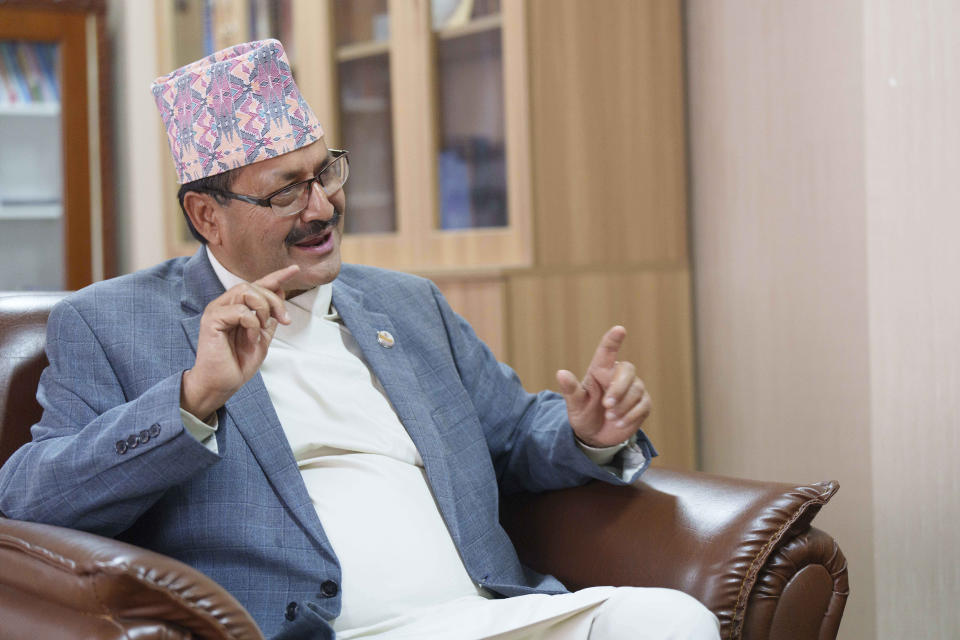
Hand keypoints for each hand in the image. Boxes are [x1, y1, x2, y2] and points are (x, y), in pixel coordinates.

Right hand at [181, 265, 299, 420]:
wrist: (222, 384)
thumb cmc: (238, 363)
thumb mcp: (262, 337)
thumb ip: (269, 316)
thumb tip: (280, 292)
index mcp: (237, 307)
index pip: (257, 285)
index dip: (276, 276)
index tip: (295, 270)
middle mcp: (225, 304)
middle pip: (254, 285)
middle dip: (275, 301)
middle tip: (284, 320)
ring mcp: (216, 310)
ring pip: (245, 291)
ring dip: (262, 309)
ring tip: (262, 329)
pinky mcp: (211, 320)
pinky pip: (240, 310)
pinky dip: (252, 324)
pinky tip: (251, 339)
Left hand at [556, 326, 651, 447]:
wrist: (596, 436)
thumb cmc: (583, 414)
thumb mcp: (574, 404)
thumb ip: (570, 389)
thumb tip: (560, 373)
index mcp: (600, 370)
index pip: (607, 351)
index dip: (613, 339)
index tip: (619, 329)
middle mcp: (618, 375)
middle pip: (627, 370)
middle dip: (619, 389)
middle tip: (607, 406)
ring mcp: (633, 388)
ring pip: (636, 390)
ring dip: (622, 407)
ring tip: (610, 418)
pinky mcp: (643, 402)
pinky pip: (643, 404)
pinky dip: (630, 416)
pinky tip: (619, 423)